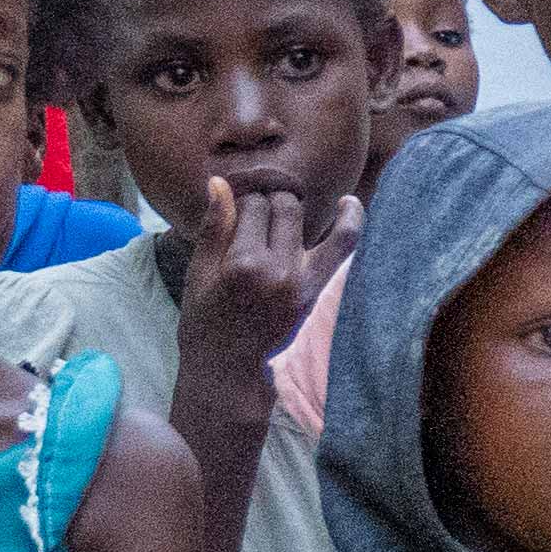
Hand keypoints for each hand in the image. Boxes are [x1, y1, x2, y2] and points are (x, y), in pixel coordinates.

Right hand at [185, 174, 349, 373]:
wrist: (230, 369)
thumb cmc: (205, 321)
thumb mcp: (199, 274)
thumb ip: (214, 227)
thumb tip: (219, 182)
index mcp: (242, 264)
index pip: (254, 206)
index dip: (246, 199)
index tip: (241, 206)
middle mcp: (279, 271)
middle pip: (286, 210)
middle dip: (274, 201)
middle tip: (263, 208)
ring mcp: (305, 283)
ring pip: (315, 222)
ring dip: (306, 207)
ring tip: (298, 199)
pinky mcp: (321, 292)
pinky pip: (346, 248)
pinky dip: (351, 222)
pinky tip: (349, 205)